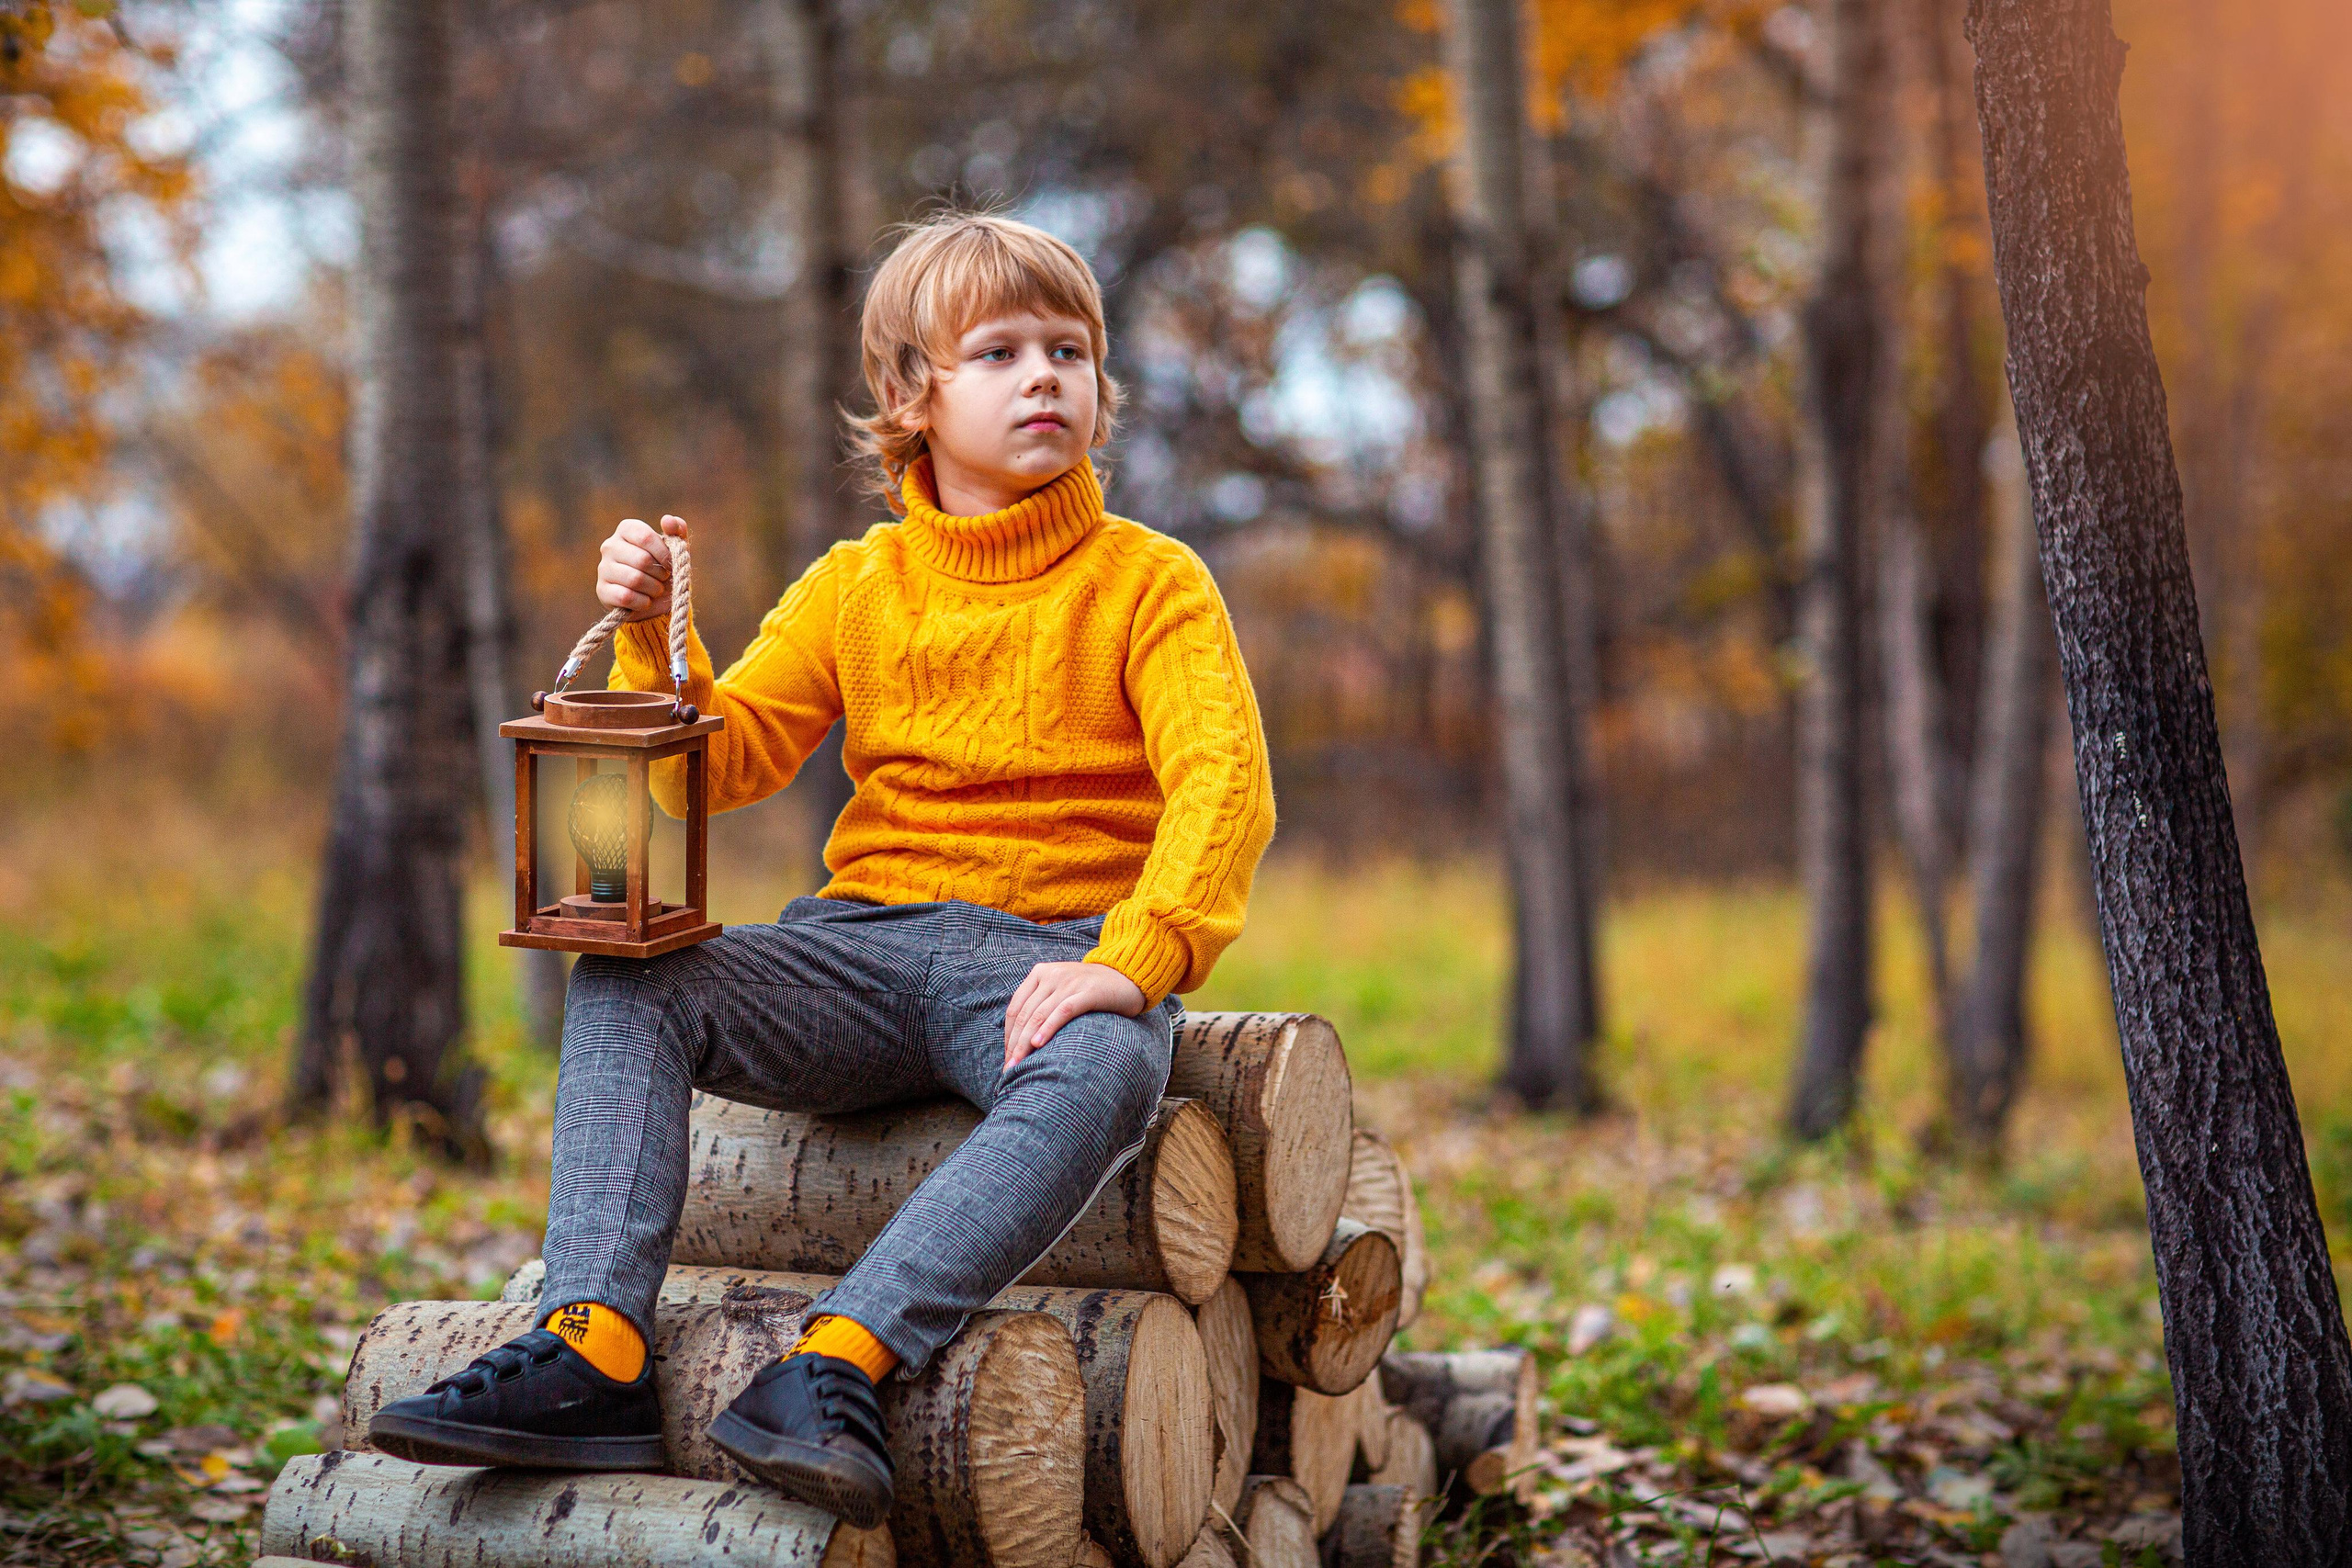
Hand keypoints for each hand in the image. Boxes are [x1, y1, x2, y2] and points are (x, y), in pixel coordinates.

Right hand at [597, 514, 687, 621]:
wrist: (656, 600)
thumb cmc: (665, 568)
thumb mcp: (677, 549)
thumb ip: (677, 530)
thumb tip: (667, 519)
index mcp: (626, 529)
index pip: (646, 537)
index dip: (664, 554)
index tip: (671, 564)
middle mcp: (610, 545)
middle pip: (642, 560)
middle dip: (660, 573)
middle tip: (663, 578)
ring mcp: (603, 568)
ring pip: (634, 579)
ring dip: (654, 589)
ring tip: (656, 589)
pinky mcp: (602, 590)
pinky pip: (626, 597)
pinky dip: (643, 602)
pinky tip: (646, 601)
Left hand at [1003, 961, 1146, 1071]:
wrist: (1127, 976)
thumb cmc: (1091, 990)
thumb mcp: (1062, 989)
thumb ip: (1043, 1003)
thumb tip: (1021, 1038)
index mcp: (1040, 973)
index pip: (1016, 1008)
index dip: (1008, 1034)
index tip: (1008, 1056)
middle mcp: (1051, 975)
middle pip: (1025, 1014)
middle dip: (1015, 1043)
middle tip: (1010, 1068)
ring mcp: (1069, 982)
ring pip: (1039, 1015)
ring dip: (1025, 1043)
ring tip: (1019, 1064)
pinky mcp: (1088, 992)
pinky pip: (1063, 1012)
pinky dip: (1048, 1028)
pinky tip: (1038, 1045)